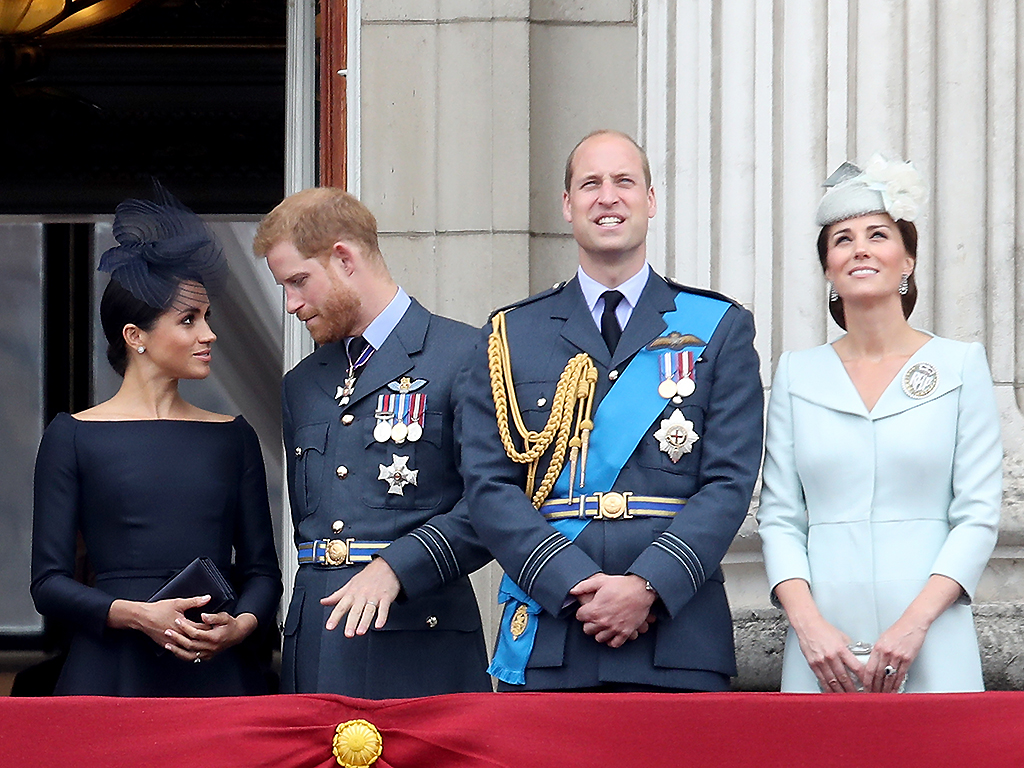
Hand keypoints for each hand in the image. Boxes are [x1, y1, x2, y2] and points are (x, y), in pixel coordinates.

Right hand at [107, 595, 211, 651]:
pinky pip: (179, 650)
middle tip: (215, 635)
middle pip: (196, 639)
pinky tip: (192, 648)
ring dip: (197, 645)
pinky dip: (187, 649)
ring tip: (206, 642)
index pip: (201, 628)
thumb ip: (194, 601)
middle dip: (206, 637)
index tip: (218, 626)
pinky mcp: (166, 645)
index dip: (210, 627)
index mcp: (183, 625)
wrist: (142, 618)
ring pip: (188, 647)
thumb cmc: (158, 610)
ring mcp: (172, 642)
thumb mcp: (178, 603)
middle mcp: (178, 636)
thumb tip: (207, 598)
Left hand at [162, 611, 257, 662]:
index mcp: (214, 637)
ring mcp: (208, 653)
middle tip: (167, 631)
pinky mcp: (207, 656)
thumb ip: (213, 617)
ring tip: (167, 644)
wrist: (238, 634)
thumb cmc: (230, 624)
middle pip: (190, 644)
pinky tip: (176, 651)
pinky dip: (183, 655)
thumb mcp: (224, 617)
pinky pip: (192, 658)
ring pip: (189, 655)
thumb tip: (203, 616)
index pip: (195, 633)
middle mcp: (210, 647)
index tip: (177, 620)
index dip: (185, 627)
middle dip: (177, 638)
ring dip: (177, 650)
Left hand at [322, 557, 401, 636]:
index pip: (341, 606)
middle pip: (355, 610)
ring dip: (365, 621)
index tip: (329, 627)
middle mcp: (362, 595)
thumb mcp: (350, 584)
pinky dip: (382, 617)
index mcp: (352, 593)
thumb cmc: (368, 576)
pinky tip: (379, 624)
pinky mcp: (386, 597)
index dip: (335, 617)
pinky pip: (384, 608)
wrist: (386, 565)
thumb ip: (337, 595)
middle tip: (348, 634)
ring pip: (369, 610)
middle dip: (351, 623)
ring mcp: (374, 596)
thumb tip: (323, 602)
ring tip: (360, 632)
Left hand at [569, 573, 656, 647]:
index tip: (587, 609)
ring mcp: (614, 628)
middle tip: (594, 617)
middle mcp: (603, 622)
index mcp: (595, 610)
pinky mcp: (625, 632)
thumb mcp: (601, 581)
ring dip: (599, 632)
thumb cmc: (622, 585)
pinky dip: (612, 640)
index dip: (582, 612)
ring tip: (602, 625)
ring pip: (599, 638)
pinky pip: (614, 643)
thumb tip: (572, 591)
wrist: (642, 590)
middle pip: (587, 630)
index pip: (579, 617)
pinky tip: (612, 633)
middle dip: (589, 623)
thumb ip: (584, 586)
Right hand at [791, 613, 864, 692]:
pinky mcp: (813, 664)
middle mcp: (831, 656)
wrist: (807, 625)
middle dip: (853, 690)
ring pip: (833, 682)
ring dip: (841, 692)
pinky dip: (828, 688)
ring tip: (847, 698)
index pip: (856, 667)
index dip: (863, 678)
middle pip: (845, 678)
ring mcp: (821, 662)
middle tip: (859, 696)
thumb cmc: (823, 629)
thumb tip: (858, 658)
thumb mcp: (842, 637)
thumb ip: (850, 649)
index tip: (868, 685)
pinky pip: (822, 680)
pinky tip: (833, 693)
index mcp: (841, 649)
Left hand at [860, 574, 962, 692]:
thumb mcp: (882, 639)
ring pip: (889, 677)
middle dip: (874, 687)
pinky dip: (896, 684)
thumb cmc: (897, 630)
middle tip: (872, 695)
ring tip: (882, 696)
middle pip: (878, 675)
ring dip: (885, 688)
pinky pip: (901, 675)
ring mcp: (897, 656)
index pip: (869, 668)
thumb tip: (872, 665)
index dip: (866, 681)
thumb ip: (877, 652)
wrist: (912, 624)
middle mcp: (886, 652)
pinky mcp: (908, 659)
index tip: (865, 688)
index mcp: (877, 647)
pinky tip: (894, 690)